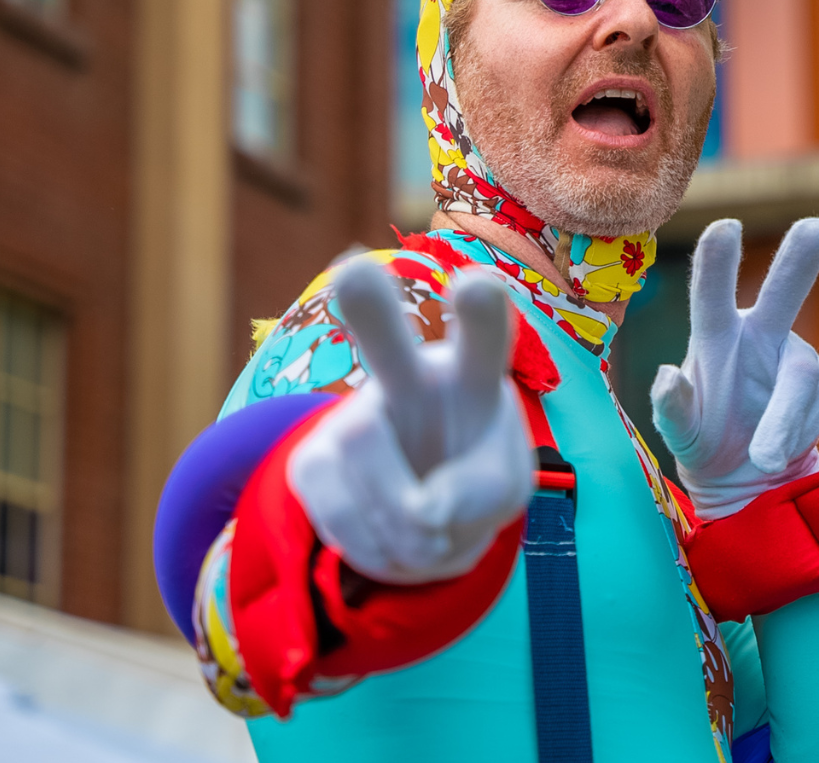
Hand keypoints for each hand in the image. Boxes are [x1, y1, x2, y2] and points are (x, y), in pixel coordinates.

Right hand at [287, 259, 532, 584]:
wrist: (423, 517)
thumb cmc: (476, 477)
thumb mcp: (506, 487)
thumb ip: (484, 492)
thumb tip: (426, 511)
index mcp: (470, 372)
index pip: (484, 335)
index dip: (480, 311)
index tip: (476, 284)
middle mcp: (408, 376)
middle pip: (384, 337)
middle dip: (366, 302)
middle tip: (353, 270)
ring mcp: (353, 417)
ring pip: (375, 473)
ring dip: (412, 529)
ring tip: (431, 528)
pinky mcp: (312, 460)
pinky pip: (342, 513)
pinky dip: (378, 548)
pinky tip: (392, 538)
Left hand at [651, 218, 818, 518]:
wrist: (749, 478)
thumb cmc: (706, 439)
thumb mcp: (680, 433)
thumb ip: (671, 407)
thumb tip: (667, 375)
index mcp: (715, 336)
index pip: (711, 296)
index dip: (717, 263)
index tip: (724, 227)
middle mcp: (760, 332)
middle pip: (783, 292)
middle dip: (800, 258)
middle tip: (817, 226)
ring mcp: (798, 355)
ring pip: (801, 378)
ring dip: (784, 422)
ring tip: (763, 458)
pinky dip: (799, 433)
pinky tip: (783, 446)